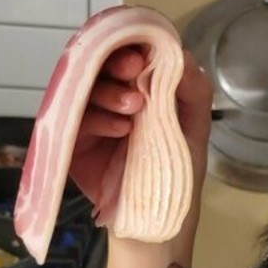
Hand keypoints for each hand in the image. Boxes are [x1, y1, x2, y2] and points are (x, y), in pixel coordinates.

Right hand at [68, 46, 212, 229]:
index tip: (144, 52)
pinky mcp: (72, 145)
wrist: (159, 223)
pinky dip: (98, 119)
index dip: (130, 45)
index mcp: (137, 91)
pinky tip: (122, 129)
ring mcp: (89, 121)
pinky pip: (74, 121)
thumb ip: (193, 90)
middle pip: (99, 65)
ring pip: (84, 88)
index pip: (125, 55)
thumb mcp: (194, 128)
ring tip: (135, 107)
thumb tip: (181, 54)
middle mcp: (109, 101)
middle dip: (116, 61)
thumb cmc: (177, 175)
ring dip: (109, 90)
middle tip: (134, 68)